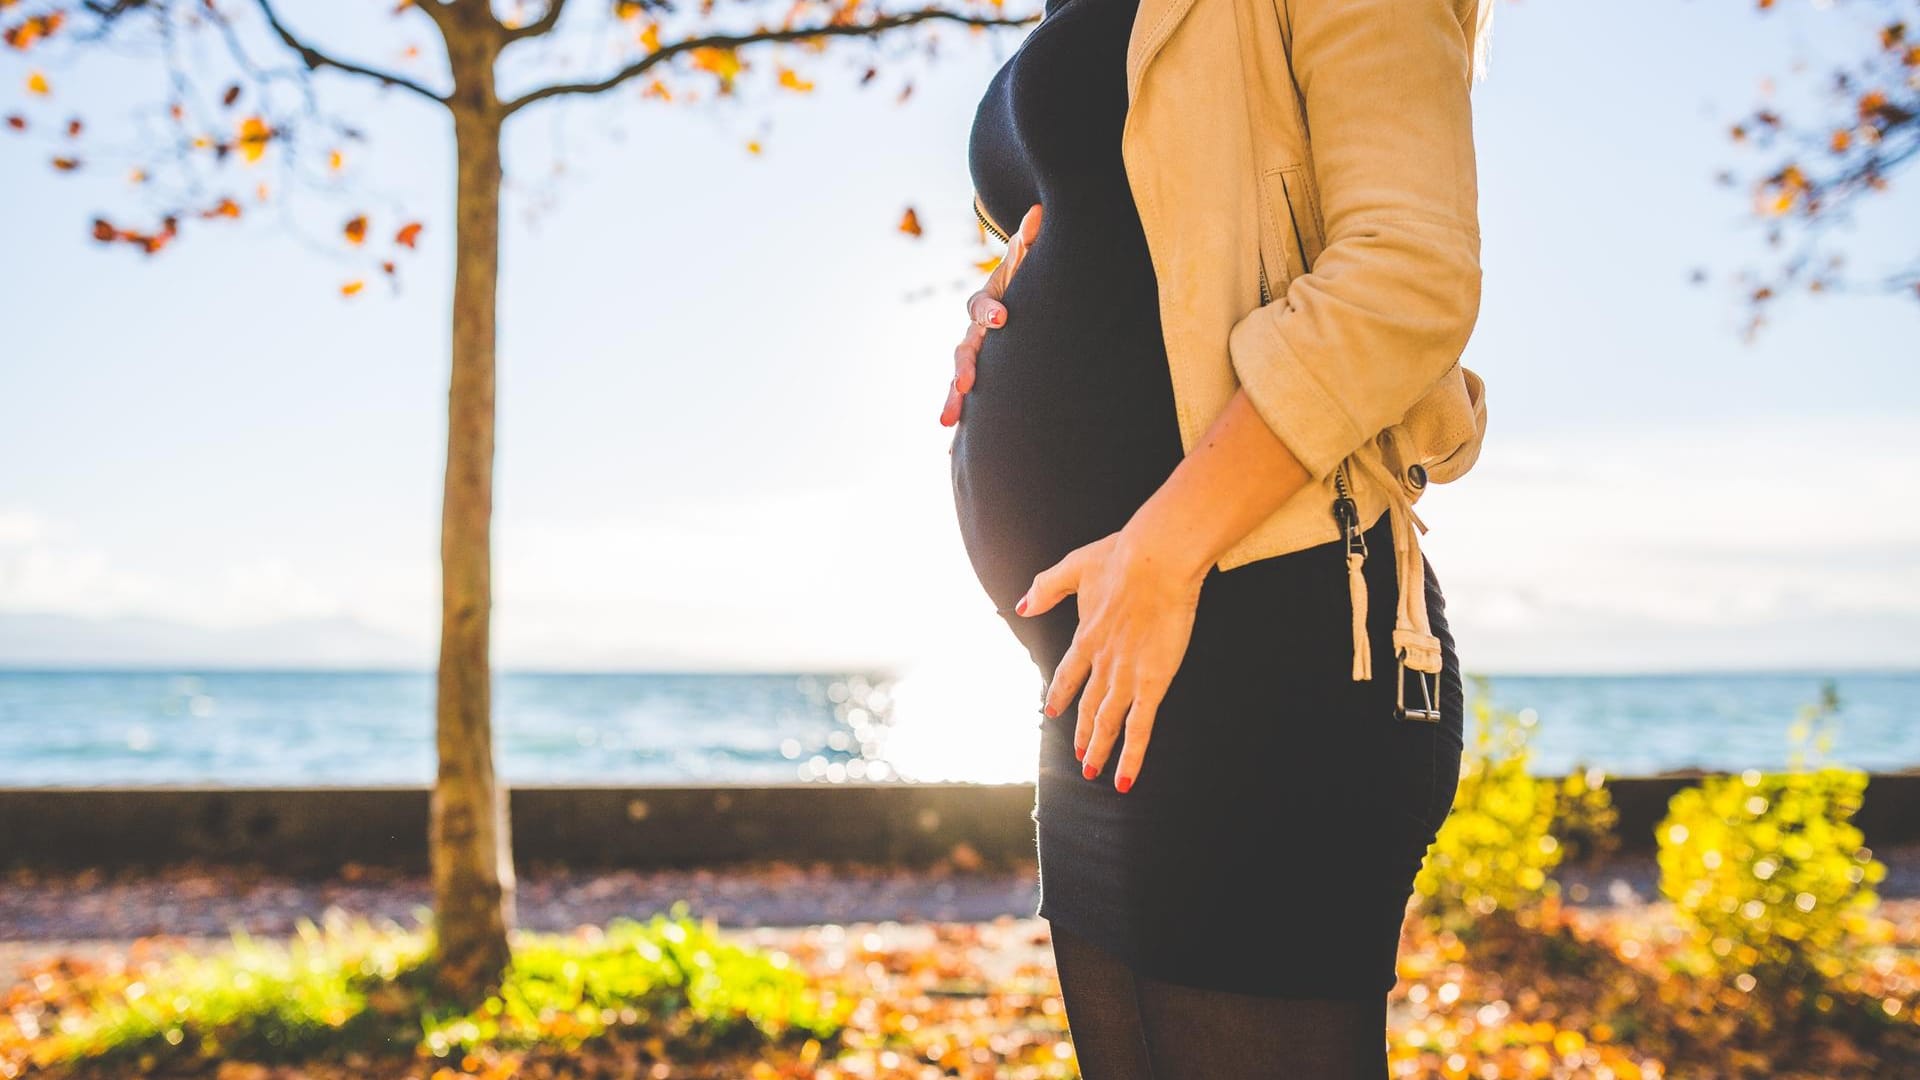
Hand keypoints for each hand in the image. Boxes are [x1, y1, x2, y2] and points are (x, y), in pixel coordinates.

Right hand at [941, 202, 1042, 426]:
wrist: (1013, 302)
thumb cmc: (1026, 284)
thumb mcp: (1028, 263)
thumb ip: (1030, 243)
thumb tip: (1039, 211)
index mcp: (987, 304)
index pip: (983, 306)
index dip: (991, 311)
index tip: (1004, 318)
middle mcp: (974, 333)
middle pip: (963, 350)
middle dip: (963, 368)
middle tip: (965, 385)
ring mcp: (973, 357)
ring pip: (959, 380)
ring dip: (953, 401)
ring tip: (947, 424)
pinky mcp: (979, 380)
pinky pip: (968, 402)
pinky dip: (963, 424)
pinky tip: (952, 452)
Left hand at [1014, 525, 1207, 792]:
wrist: (1155, 560)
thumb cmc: (1122, 557)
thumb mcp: (1075, 566)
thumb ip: (1046, 587)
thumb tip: (1020, 606)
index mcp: (1085, 636)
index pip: (1068, 674)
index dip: (1061, 694)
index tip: (1053, 711)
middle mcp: (1101, 662)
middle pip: (1088, 706)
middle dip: (1081, 732)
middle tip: (1077, 754)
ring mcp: (1126, 676)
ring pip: (1108, 724)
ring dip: (1099, 749)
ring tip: (1093, 770)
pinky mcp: (1152, 683)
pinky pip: (1139, 728)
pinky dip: (1131, 756)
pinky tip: (1123, 778)